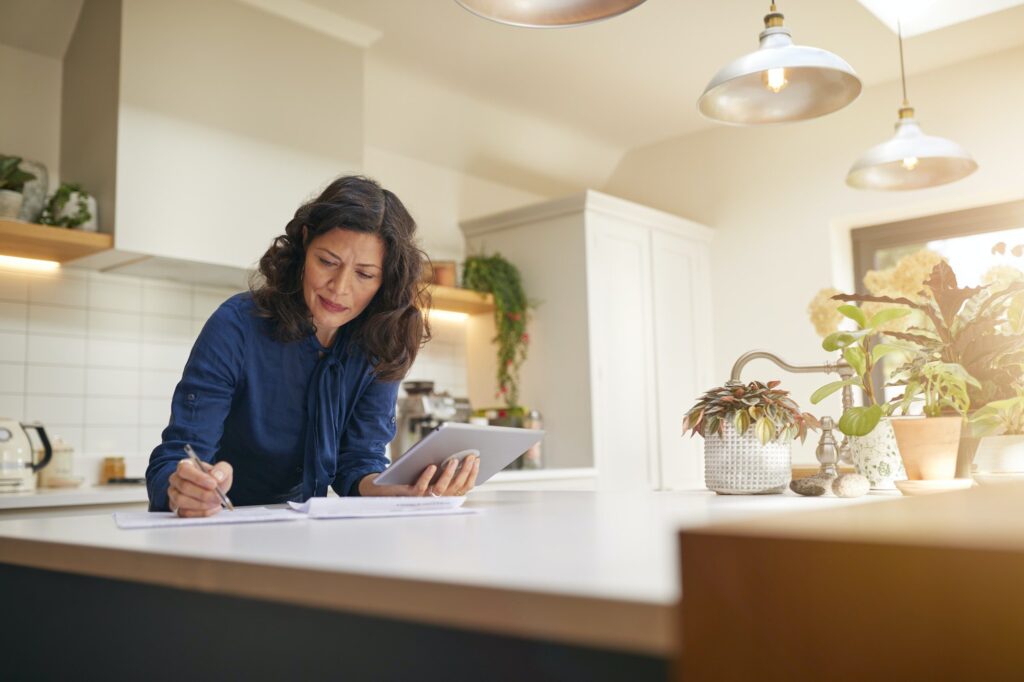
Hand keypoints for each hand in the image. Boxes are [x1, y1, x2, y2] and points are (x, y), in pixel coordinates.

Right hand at [167, 458, 232, 516]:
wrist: (214, 491)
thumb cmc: (215, 478)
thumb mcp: (224, 470)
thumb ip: (222, 470)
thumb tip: (216, 476)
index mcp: (185, 465)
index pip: (184, 470)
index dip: (198, 478)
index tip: (213, 484)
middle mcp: (176, 479)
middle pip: (184, 487)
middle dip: (203, 494)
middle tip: (218, 497)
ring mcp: (174, 494)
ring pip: (181, 501)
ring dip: (201, 504)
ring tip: (216, 502)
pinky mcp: (176, 508)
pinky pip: (184, 512)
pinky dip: (200, 513)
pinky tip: (212, 509)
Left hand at [358, 455, 479, 496]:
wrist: (381, 486)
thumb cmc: (410, 476)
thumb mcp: (430, 472)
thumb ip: (444, 467)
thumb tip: (460, 454)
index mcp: (444, 495)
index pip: (464, 487)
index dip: (472, 474)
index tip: (478, 459)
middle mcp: (436, 500)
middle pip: (456, 488)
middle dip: (465, 471)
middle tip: (470, 456)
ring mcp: (423, 499)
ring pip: (441, 490)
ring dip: (449, 474)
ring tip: (453, 459)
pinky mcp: (408, 496)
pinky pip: (420, 488)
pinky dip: (427, 477)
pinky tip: (432, 466)